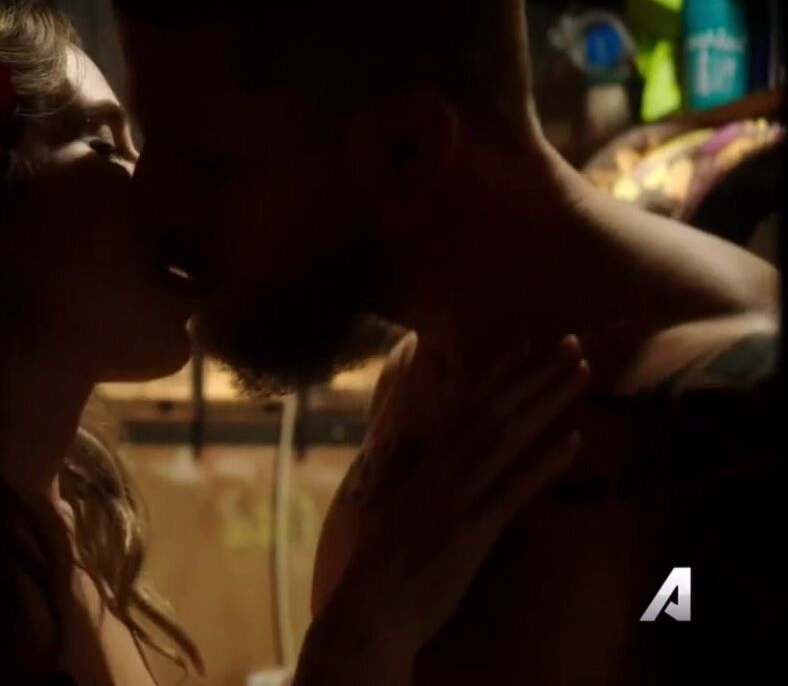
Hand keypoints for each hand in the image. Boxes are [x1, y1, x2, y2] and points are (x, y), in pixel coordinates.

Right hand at [311, 335, 589, 681]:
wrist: (370, 609)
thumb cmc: (376, 563)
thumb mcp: (383, 500)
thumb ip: (400, 463)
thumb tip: (410, 430)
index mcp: (421, 464)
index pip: (463, 408)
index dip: (497, 374)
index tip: (527, 344)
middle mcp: (440, 472)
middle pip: (494, 413)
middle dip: (535, 376)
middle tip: (574, 344)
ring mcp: (457, 499)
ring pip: (507, 439)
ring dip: (547, 403)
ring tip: (583, 374)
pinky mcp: (473, 533)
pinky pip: (513, 491)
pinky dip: (543, 464)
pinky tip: (573, 441)